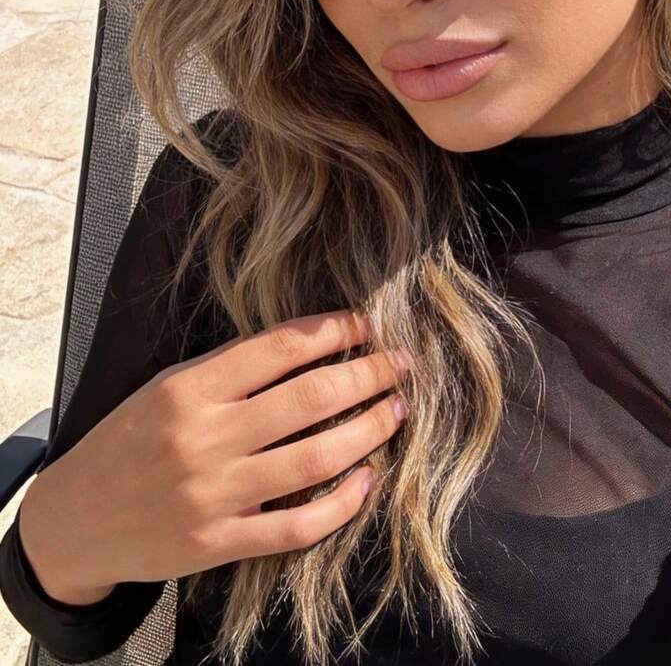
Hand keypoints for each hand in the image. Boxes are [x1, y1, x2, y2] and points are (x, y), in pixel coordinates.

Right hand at [19, 309, 408, 595]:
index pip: (280, 348)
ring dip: (368, 430)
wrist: (73, 521)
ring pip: (315, 459)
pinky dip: (342, 503)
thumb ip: (230, 371)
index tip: (367, 323)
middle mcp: (205, 437)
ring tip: (397, 411)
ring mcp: (214, 494)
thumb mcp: (166, 388)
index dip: (333, 331)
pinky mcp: (219, 544)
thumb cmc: (127, 442)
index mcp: (190, 388)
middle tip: (401, 364)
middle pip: (310, 398)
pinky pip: (297, 526)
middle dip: (367, 375)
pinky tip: (367, 480)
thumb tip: (308, 346)